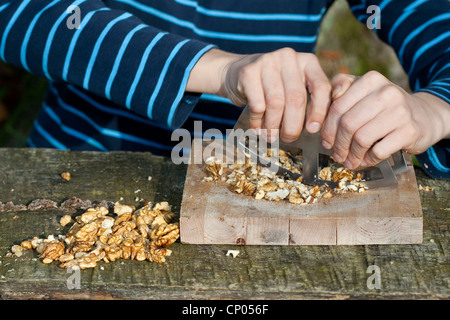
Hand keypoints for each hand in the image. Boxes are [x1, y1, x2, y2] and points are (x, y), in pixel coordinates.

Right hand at [187, 48, 331, 141]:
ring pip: (276, 103)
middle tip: (289, 138)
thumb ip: (307, 100)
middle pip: (296, 99)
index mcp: (307, 61)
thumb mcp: (293, 86)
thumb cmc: (271, 86)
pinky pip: (258, 105)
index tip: (312, 130)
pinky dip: (258, 122)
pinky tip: (258, 128)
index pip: (320, 87)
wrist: (236, 73)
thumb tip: (315, 128)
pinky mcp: (248, 72)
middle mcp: (288, 57)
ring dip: (273, 126)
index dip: (319, 111)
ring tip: (271, 137)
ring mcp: (267, 62)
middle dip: (293, 125)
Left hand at [321, 71, 449, 168]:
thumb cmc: (385, 106)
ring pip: (361, 138)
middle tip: (336, 155)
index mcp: (371, 80)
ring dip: (352, 155)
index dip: (327, 128)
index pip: (338, 106)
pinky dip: (368, 159)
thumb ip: (342, 88)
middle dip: (338, 144)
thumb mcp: (365, 90)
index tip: (326, 141)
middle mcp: (386, 92)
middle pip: (348, 124)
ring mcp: (400, 111)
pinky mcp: (409, 131)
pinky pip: (379, 150)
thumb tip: (325, 104)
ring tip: (349, 161)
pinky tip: (365, 161)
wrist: (424, 116)